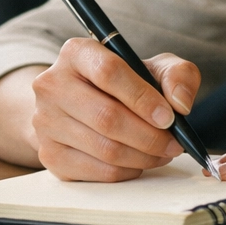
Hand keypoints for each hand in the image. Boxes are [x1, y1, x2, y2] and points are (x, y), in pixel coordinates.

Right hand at [30, 38, 201, 181]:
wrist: (80, 105)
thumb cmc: (124, 84)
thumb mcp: (154, 67)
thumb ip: (177, 75)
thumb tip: (180, 104)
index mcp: (77, 52)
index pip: (109, 72)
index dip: (143, 98)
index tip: (169, 117)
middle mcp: (52, 85)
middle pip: (107, 116)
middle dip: (149, 136)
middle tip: (173, 144)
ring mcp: (45, 122)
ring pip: (104, 148)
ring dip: (143, 157)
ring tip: (162, 153)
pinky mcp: (49, 155)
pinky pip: (97, 171)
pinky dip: (127, 171)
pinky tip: (140, 162)